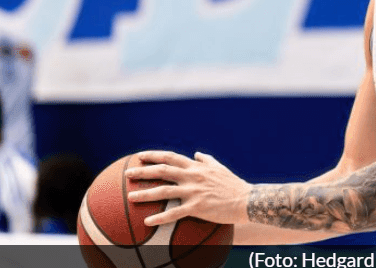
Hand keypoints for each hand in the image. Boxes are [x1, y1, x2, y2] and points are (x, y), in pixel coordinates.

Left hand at [125, 150, 250, 225]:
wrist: (247, 200)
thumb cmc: (233, 185)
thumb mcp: (220, 168)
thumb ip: (206, 160)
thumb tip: (196, 153)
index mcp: (196, 167)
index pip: (171, 157)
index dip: (154, 155)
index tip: (140, 156)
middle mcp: (192, 176)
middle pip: (163, 171)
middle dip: (143, 171)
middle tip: (128, 173)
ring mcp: (194, 191)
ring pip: (164, 191)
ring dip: (145, 193)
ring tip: (130, 197)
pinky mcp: (197, 207)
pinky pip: (174, 213)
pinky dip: (159, 217)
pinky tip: (147, 221)